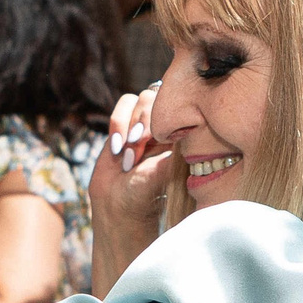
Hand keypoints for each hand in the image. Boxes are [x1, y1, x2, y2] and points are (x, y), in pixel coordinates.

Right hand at [87, 86, 171, 294]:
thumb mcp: (164, 173)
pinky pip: (121, 107)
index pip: (179, 104)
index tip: (157, 144)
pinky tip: (117, 151)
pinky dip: (117, 125)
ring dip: (130, 126)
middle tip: (136, 157)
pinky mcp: (122, 124)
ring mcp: (143, 122)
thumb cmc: (146, 195)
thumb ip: (173, 152)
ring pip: (138, 99)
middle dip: (144, 124)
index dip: (163, 118)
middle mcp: (164, 124)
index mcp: (183, 131)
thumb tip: (184, 131)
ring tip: (128, 158)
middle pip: (156, 96)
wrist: (119, 206)